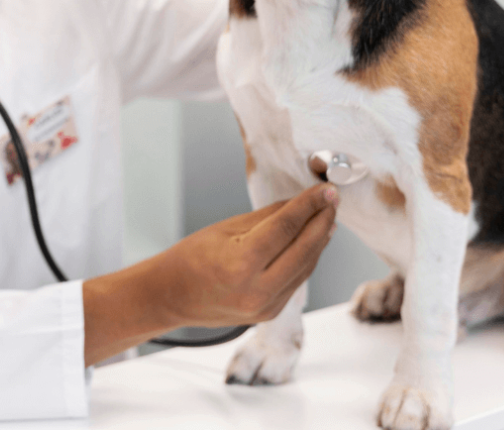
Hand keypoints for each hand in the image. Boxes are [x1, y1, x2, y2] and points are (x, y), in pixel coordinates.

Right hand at [82, 184, 336, 364]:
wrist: (171, 296)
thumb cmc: (191, 258)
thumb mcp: (226, 228)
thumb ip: (267, 217)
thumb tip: (299, 204)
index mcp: (242, 264)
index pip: (286, 227)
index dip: (309, 205)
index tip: (325, 190)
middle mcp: (258, 290)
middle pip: (305, 249)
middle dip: (322, 221)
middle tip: (332, 200)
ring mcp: (266, 306)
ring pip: (306, 267)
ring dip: (319, 240)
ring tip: (326, 217)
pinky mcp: (270, 313)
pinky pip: (297, 280)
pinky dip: (306, 258)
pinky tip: (311, 241)